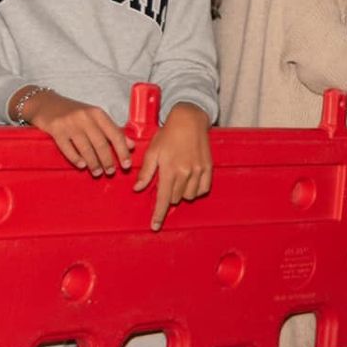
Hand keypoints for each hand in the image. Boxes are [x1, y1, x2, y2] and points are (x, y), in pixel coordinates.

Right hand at [22, 89, 131, 175]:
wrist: (45, 103)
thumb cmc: (74, 113)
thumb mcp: (95, 117)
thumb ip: (112, 130)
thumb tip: (131, 145)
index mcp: (98, 114)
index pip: (115, 134)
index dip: (123, 151)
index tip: (127, 165)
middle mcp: (85, 117)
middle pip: (101, 144)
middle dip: (107, 160)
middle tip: (111, 172)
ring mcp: (70, 123)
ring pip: (85, 148)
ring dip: (93, 163)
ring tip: (97, 172)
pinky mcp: (55, 129)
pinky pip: (67, 148)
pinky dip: (75, 158)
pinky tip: (82, 166)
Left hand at [134, 103, 212, 229]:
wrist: (189, 120)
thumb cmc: (167, 135)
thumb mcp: (152, 152)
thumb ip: (146, 172)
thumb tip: (138, 189)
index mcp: (169, 170)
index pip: (163, 199)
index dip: (158, 214)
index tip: (155, 226)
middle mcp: (185, 173)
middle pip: (175, 198)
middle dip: (169, 196)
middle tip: (166, 182)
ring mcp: (199, 171)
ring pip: (189, 196)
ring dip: (181, 193)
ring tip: (178, 179)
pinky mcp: (208, 168)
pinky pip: (203, 189)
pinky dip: (195, 190)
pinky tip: (190, 182)